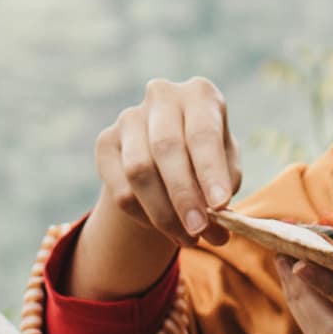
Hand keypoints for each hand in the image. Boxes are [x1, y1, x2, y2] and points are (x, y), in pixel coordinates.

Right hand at [79, 78, 240, 295]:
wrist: (168, 155)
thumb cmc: (207, 158)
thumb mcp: (227, 166)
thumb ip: (224, 185)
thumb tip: (217, 217)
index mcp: (199, 94)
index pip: (203, 133)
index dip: (210, 172)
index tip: (221, 206)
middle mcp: (162, 97)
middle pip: (166, 148)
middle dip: (183, 196)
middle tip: (199, 231)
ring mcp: (129, 117)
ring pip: (139, 171)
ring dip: (164, 213)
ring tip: (188, 239)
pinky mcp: (106, 142)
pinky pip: (121, 189)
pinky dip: (144, 216)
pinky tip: (164, 228)